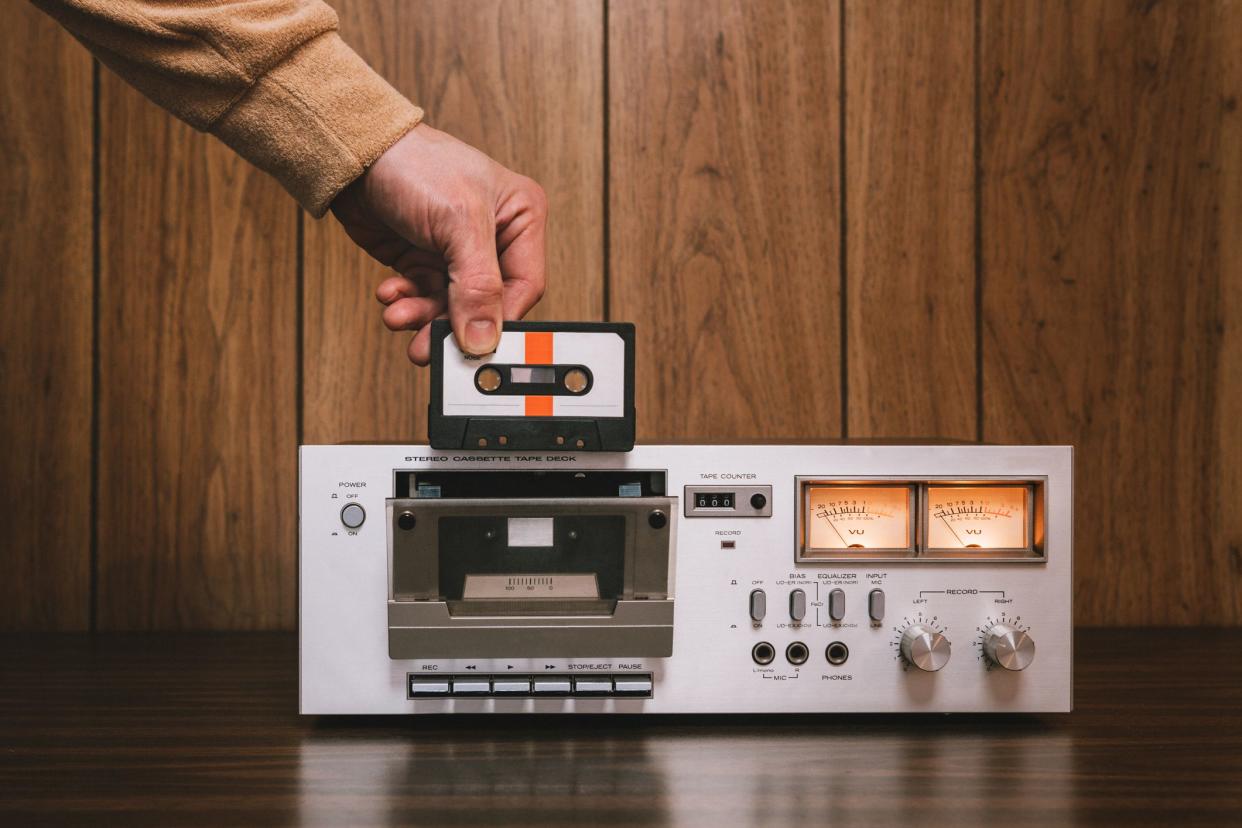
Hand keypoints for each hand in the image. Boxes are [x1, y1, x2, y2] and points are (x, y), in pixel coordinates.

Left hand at [330, 125, 546, 363]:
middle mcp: (495, 238)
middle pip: (486, 304)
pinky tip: (391, 294)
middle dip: (453, 326)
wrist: (352, 152)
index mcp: (521, 218)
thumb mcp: (458, 222)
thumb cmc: (413, 163)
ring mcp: (458, 253)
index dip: (501, 320)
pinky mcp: (425, 261)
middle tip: (428, 346)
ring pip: (452, 308)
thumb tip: (483, 339)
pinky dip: (407, 304)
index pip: (525, 286)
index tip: (475, 347)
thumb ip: (477, 285)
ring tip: (399, 316)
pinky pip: (424, 298)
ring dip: (423, 317)